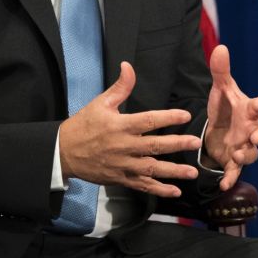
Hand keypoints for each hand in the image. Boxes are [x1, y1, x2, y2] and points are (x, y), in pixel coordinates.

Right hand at [58, 62, 200, 197]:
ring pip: (151, 169)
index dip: (168, 118)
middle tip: (196, 143)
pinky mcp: (121, 179)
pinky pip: (142, 185)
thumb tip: (128, 65)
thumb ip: (120, 87)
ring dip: (173, 172)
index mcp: (120, 126)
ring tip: (192, 173)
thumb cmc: (83, 125)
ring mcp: (123, 165)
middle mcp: (124, 146)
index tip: (185, 115)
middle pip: (154, 146)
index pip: (148, 121)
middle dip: (177, 144)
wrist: (62, 152)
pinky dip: (159, 190)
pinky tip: (175, 191)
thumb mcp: (100, 103)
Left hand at [203, 45, 257, 190]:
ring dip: (247, 155)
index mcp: (249, 111)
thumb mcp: (221, 90)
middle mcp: (251, 129)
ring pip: (252, 154)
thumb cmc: (225, 108)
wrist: (218, 129)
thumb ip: (221, 71)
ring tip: (238, 155)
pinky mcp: (233, 161)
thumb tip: (221, 47)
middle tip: (256, 136)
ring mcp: (244, 146)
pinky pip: (236, 172)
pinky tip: (224, 185)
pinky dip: (231, 179)